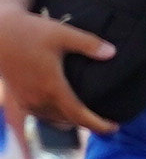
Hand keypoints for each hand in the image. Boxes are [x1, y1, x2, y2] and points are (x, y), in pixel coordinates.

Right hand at [0, 5, 119, 133]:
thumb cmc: (29, 31)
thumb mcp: (62, 33)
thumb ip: (88, 44)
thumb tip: (112, 53)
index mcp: (52, 87)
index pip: (79, 116)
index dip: (99, 125)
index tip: (115, 127)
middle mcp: (38, 99)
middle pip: (69, 120)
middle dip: (89, 123)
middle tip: (107, 120)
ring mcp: (26, 100)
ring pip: (54, 120)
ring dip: (71, 121)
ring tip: (89, 116)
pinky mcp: (18, 98)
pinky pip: (40, 116)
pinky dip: (55, 117)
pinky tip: (65, 110)